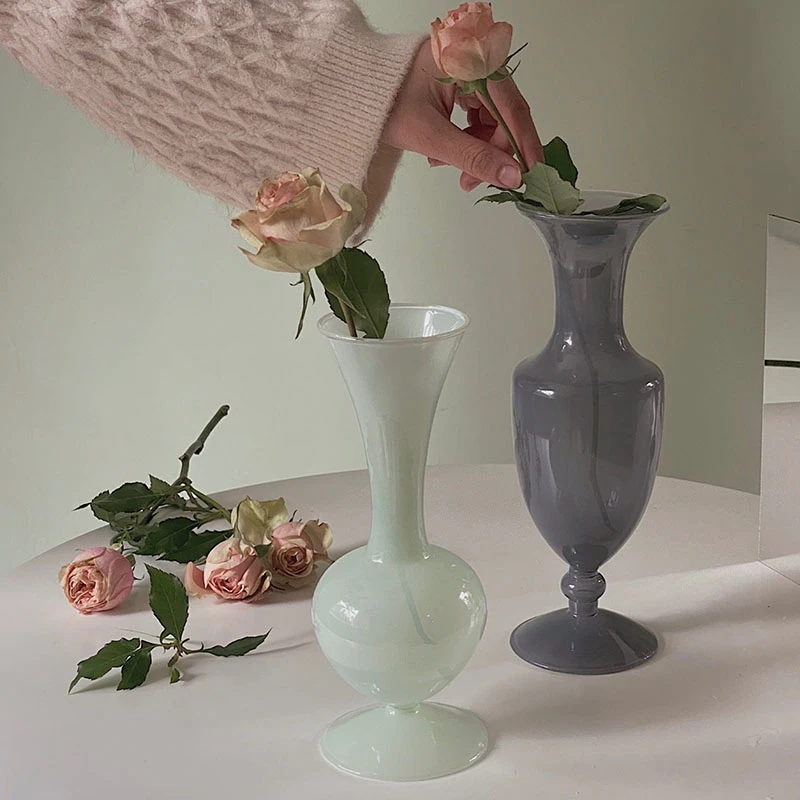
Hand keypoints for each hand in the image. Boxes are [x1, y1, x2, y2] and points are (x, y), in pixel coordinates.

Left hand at [381, 42, 542, 191]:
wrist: (356, 91)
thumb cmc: (385, 103)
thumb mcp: (430, 135)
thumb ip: (473, 157)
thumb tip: (511, 177)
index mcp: (472, 60)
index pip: (513, 109)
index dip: (523, 146)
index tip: (528, 176)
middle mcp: (478, 59)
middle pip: (505, 115)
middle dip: (492, 153)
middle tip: (473, 181)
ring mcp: (471, 69)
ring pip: (493, 119)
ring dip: (477, 149)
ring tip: (451, 167)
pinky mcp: (464, 81)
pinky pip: (479, 114)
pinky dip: (468, 139)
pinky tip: (446, 152)